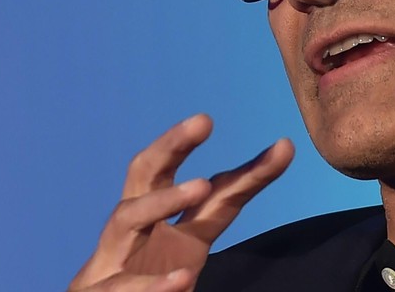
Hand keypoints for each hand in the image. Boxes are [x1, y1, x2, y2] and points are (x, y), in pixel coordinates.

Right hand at [69, 114, 293, 291]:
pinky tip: (182, 278)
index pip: (206, 190)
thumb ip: (225, 203)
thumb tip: (282, 148)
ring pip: (127, 218)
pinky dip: (152, 284)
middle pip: (146, 174)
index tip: (284, 148)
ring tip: (199, 185)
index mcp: (163, 218)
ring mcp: (110, 259)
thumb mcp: (194, 243)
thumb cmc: (149, 276)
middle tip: (203, 120)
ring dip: (162, 200)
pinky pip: (120, 285)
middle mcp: (133, 229)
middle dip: (171, 144)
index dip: (245, 170)